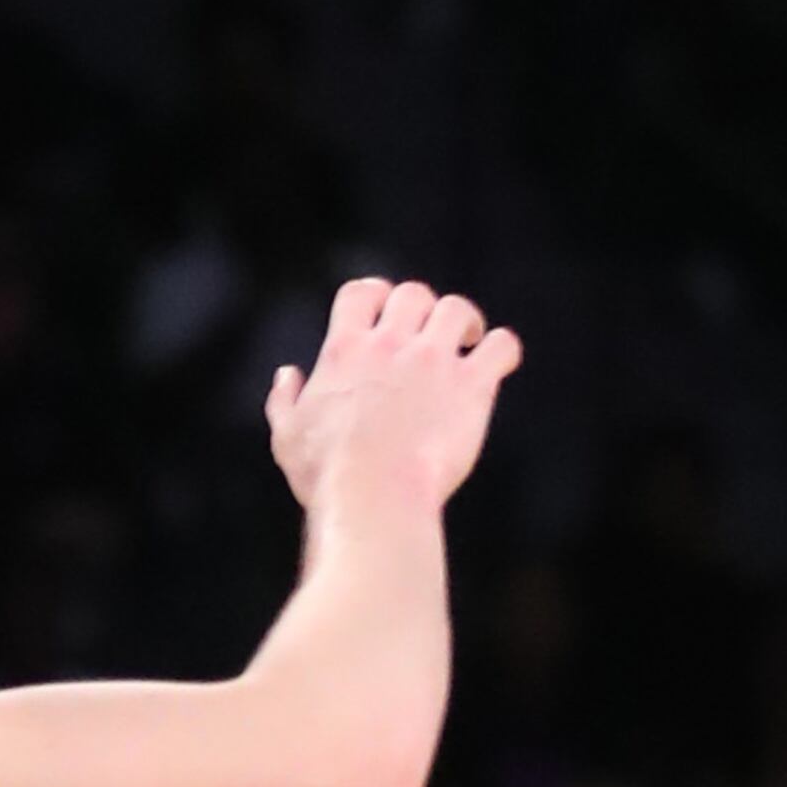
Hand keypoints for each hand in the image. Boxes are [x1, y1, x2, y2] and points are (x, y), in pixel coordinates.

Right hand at [266, 277, 520, 512]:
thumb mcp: (287, 435)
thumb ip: (284, 399)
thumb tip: (288, 374)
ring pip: (457, 309)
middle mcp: (389, 344)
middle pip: (413, 294)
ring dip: (463, 322)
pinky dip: (503, 349)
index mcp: (343, 350)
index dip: (377, 295)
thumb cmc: (327, 472)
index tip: (385, 314)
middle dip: (423, 309)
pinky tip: (496, 366)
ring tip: (466, 344)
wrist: (373, 495)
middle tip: (429, 336)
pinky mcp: (471, 386)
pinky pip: (502, 346)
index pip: (361, 292)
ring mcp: (433, 361)